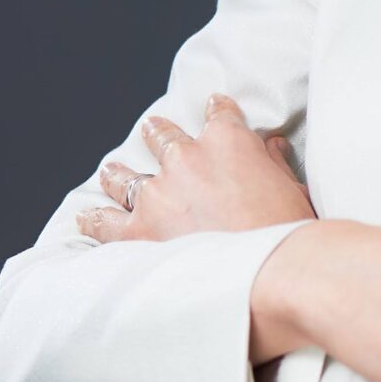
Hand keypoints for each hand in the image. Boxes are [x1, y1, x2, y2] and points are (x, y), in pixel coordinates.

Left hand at [75, 94, 313, 242]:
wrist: (273, 273)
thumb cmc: (291, 233)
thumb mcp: (293, 191)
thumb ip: (276, 164)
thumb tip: (273, 146)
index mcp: (228, 142)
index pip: (219, 114)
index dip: (217, 110)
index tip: (213, 108)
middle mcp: (186, 159)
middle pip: (163, 137)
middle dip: (157, 133)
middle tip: (151, 130)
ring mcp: (158, 194)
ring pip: (125, 175)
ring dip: (118, 172)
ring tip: (111, 171)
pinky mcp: (139, 232)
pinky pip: (105, 221)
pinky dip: (95, 219)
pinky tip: (87, 216)